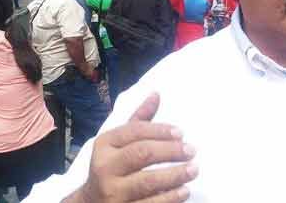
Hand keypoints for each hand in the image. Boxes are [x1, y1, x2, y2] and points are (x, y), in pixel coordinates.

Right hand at [64, 93, 197, 202]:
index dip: (159, 130)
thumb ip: (138, 121)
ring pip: (147, 182)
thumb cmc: (112, 165)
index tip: (180, 132)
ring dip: (174, 175)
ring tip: (193, 169)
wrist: (91, 202)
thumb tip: (156, 94)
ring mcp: (113, 192)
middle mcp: (105, 167)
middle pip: (141, 154)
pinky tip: (184, 191)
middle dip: (169, 151)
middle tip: (191, 150)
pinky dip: (169, 197)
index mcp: (104, 144)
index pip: (133, 132)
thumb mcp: (118, 142)